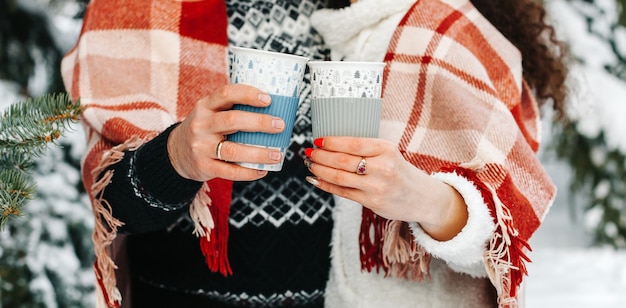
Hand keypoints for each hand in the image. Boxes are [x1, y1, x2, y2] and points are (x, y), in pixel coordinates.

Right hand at [168, 84, 284, 181]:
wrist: (176, 153)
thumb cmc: (204, 129)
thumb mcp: (210, 113)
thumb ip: (232, 109)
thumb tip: (272, 110)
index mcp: (205, 106)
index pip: (226, 94)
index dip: (248, 94)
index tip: (268, 99)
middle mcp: (201, 125)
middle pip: (232, 121)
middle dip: (259, 123)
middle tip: (280, 126)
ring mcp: (201, 147)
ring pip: (233, 151)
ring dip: (258, 153)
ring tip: (276, 154)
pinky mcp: (203, 166)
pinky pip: (230, 172)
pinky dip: (249, 172)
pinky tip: (262, 170)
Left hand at [304, 136, 467, 240]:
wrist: (421, 197)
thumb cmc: (400, 171)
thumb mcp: (388, 153)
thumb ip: (366, 148)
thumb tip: (330, 143)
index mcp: (386, 149)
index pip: (354, 143)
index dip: (332, 142)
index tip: (318, 140)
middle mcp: (382, 168)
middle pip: (342, 161)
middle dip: (321, 156)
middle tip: (309, 152)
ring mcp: (376, 187)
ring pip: (339, 177)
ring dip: (320, 170)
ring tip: (310, 164)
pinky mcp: (371, 202)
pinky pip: (342, 192)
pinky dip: (325, 185)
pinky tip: (315, 180)